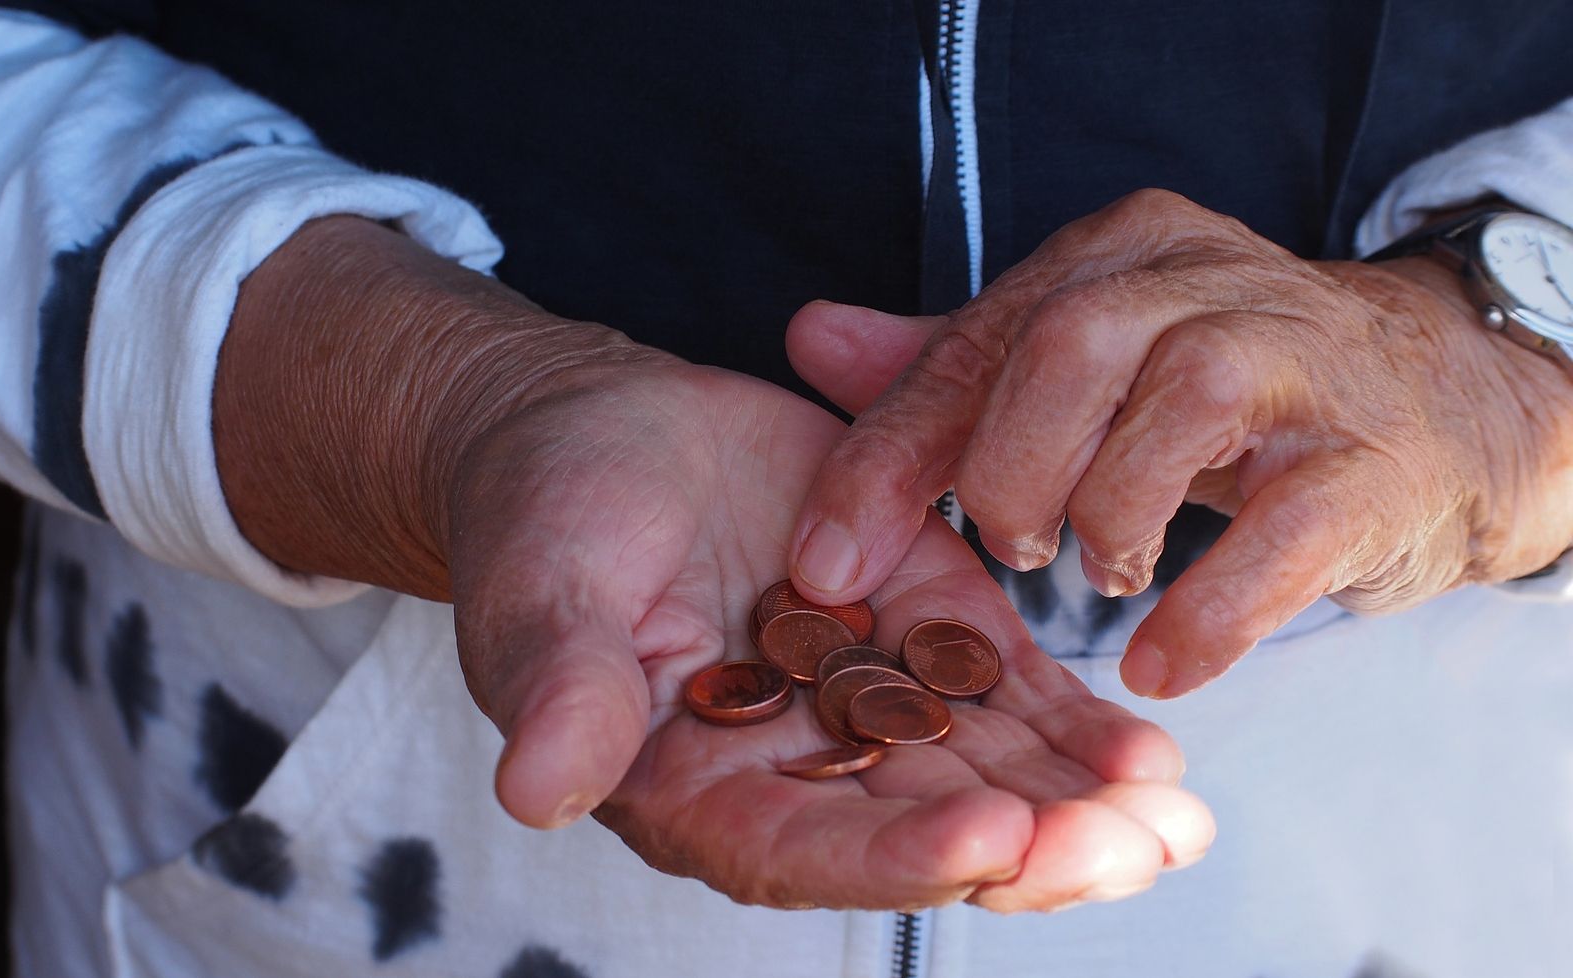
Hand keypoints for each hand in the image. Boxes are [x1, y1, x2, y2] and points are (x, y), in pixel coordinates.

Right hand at [214, 216, 1213, 910]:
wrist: (604, 437)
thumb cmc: (546, 519)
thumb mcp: (543, 596)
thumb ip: (560, 691)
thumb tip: (538, 790)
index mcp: (700, 791)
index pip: (808, 850)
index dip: (899, 854)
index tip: (988, 836)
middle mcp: (798, 771)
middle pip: (925, 833)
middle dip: (1035, 848)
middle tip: (1130, 840)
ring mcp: (868, 706)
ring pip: (986, 777)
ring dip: (1081, 804)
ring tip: (1170, 809)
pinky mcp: (920, 633)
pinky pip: (1005, 695)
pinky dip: (1075, 726)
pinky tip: (1148, 749)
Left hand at [786, 189, 1572, 697]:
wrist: (1433, 409)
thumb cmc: (1224, 395)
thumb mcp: (1082, 364)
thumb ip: (951, 360)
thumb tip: (810, 336)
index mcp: (1121, 252)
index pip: (978, 339)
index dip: (889, 455)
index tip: (828, 559)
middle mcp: (1212, 281)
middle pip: (1073, 345)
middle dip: (1009, 469)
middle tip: (1013, 546)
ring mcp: (1308, 363)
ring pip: (1182, 406)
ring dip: (1109, 515)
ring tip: (1103, 567)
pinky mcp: (1375, 465)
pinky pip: (1286, 532)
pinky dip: (1208, 610)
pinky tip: (1161, 659)